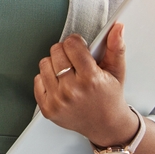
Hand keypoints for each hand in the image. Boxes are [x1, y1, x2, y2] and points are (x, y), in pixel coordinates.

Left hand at [34, 23, 139, 147]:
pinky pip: (37, 80)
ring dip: (54, 65)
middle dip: (65, 52)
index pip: (71, 44)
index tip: (80, 48)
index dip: (76, 43)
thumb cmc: (110, 97)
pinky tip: (60, 84)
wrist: (106, 126)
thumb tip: (117, 27)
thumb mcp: (117, 71)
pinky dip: (46, 80)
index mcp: (90, 79)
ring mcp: (58, 101)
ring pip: (44, 64)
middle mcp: (72, 90)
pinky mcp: (47, 109)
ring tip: (68, 73)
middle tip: (75, 62)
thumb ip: (116, 47)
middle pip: (56, 51)